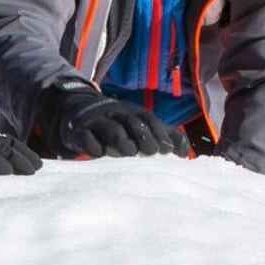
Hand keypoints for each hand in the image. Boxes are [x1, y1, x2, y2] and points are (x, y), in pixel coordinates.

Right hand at [36, 82, 189, 158]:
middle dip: (142, 135)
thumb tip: (185, 152)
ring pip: (110, 128)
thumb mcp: (140, 126)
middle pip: (131, 122)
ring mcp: (97, 121)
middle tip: (152, 152)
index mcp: (132, 112)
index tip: (167, 149)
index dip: (159, 132)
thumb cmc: (117, 124)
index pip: (148, 118)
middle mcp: (116, 114)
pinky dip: (92, 144)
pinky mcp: (79, 131)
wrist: (78, 110)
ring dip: (120, 140)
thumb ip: (163, 137)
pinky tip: (99, 154)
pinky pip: (85, 136)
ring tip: (129, 153)